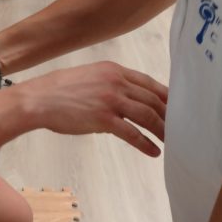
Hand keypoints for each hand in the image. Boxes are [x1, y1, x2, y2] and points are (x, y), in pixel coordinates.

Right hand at [23, 62, 167, 155]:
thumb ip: (110, 84)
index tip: (178, 108)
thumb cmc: (60, 90)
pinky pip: (132, 133)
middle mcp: (116, 82)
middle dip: (169, 116)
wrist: (39, 99)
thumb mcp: (90, 77)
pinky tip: (154, 152)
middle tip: (182, 129)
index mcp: (114, 70)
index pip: (150, 83)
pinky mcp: (103, 118)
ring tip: (173, 143)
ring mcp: (111, 99)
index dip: (166, 97)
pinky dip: (146, 143)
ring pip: (147, 115)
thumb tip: (126, 102)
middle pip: (153, 100)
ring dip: (163, 131)